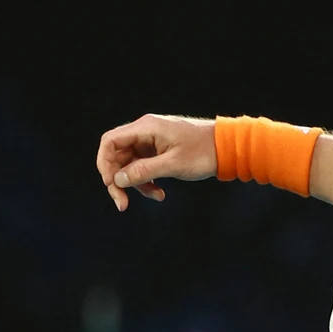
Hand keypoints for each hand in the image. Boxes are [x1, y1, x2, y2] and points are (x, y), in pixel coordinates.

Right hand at [94, 114, 216, 210]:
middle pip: (116, 156)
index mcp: (146, 128)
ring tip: (154, 196)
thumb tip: (118, 180)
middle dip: (118, 180)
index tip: (111, 185)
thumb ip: (144, 171)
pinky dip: (147, 182)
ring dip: (135, 184)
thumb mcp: (173, 164)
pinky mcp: (158, 151)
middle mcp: (144, 132)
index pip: (110, 142)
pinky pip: (143, 167)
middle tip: (122, 203)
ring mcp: (151, 142)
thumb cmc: (203, 151)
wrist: (227, 147)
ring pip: (129, 165)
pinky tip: (159, 194)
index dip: (105, 164)